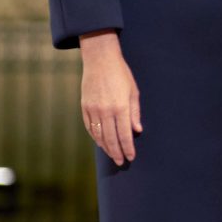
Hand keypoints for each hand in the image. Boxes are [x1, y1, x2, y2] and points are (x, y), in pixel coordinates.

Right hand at [79, 30, 140, 164]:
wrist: (100, 60)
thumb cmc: (121, 74)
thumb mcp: (133, 92)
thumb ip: (135, 113)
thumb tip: (137, 130)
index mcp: (120, 107)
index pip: (125, 134)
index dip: (128, 148)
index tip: (131, 157)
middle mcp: (106, 110)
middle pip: (111, 138)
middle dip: (117, 152)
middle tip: (121, 161)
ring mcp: (93, 109)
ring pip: (99, 135)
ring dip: (105, 147)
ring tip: (112, 155)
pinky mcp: (84, 107)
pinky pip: (89, 127)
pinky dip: (95, 137)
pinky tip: (100, 142)